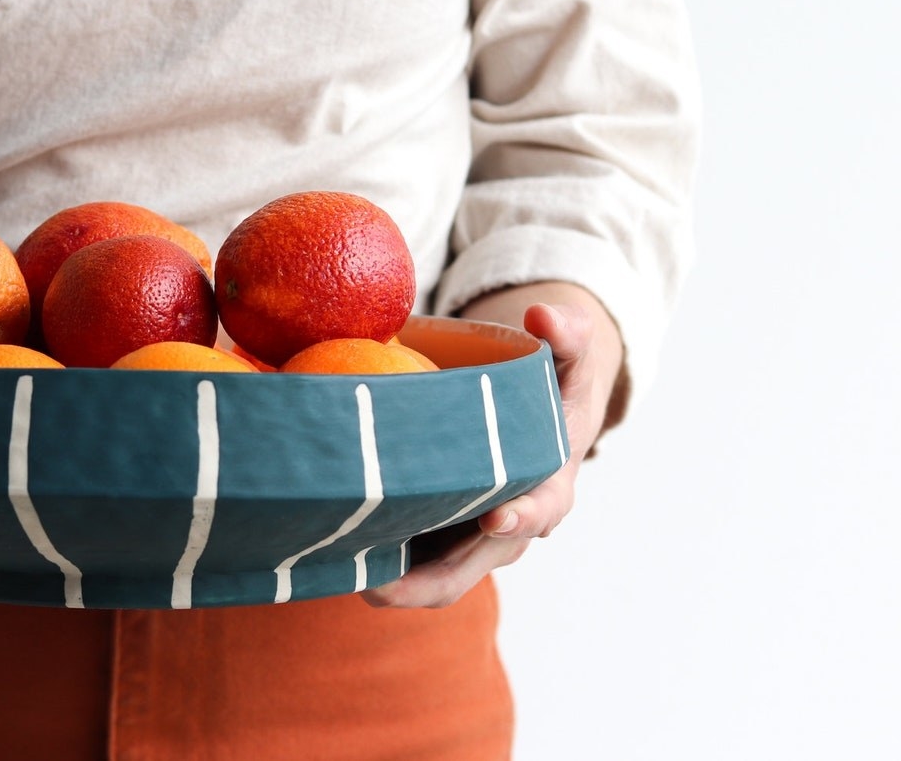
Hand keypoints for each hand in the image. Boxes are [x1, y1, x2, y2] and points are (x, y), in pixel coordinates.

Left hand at [362, 283, 621, 608]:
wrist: (537, 418)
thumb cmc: (551, 387)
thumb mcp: (569, 358)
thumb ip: (567, 333)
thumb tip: (543, 317)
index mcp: (548, 487)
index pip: (538, 511)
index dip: (519, 518)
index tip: (494, 517)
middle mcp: (508, 527)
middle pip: (468, 567)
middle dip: (426, 581)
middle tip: (377, 584)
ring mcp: (469, 539)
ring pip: (433, 577)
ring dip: (393, 583)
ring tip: (344, 576)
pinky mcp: (437, 536)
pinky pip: (408, 561)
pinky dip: (376, 564)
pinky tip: (331, 554)